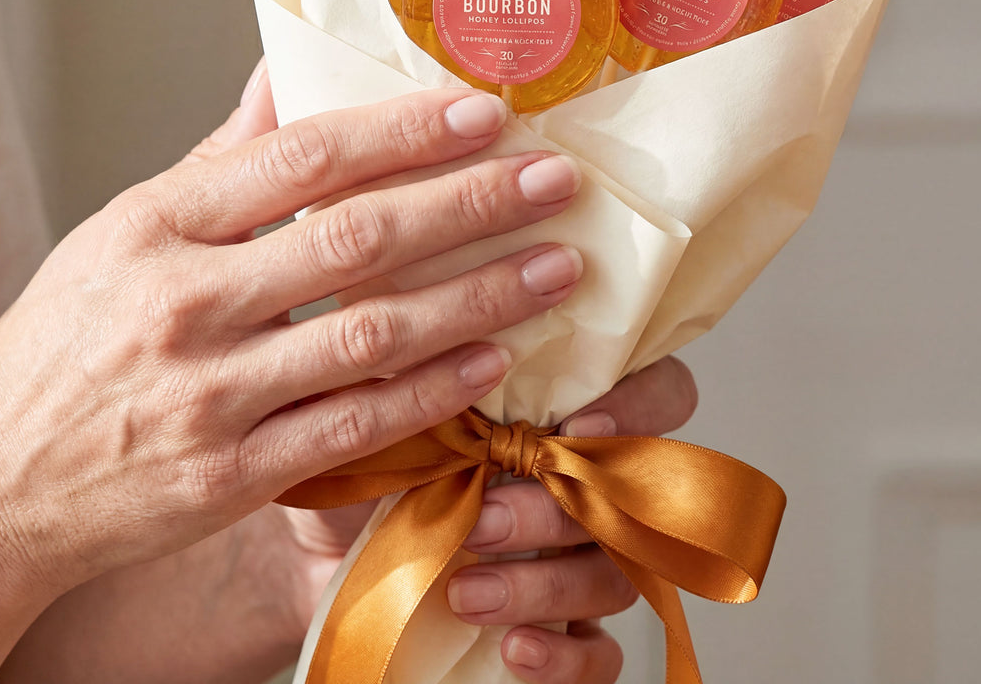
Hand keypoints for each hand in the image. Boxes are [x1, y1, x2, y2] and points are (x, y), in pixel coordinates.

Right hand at [0, 61, 583, 680]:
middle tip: (554, 181)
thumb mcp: (122, 230)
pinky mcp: (231, 478)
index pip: (305, 159)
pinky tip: (493, 363)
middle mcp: (188, 304)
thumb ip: (220, 157)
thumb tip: (288, 72)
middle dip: (470, 204)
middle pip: (357, 239)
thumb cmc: (64, 343)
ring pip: (372, 335)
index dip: (404, 130)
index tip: (485, 114)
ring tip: (556, 268)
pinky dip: (430, 395)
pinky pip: (353, 430)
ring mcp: (212, 397)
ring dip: (478, 298)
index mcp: (159, 225)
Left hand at [280, 356, 698, 683]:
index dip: (638, 407)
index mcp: (567, 408)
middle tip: (484, 520)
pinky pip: (600, 656)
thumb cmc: (372, 457)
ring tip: (463, 590)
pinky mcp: (562, 628)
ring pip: (616, 577)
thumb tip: (466, 329)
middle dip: (560, 511)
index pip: (660, 393)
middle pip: (635, 496)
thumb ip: (443, 366)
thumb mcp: (399, 402)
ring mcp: (581, 558)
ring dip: (543, 587)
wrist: (320, 545)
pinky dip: (563, 657)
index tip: (575, 425)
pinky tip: (513, 648)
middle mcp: (590, 480)